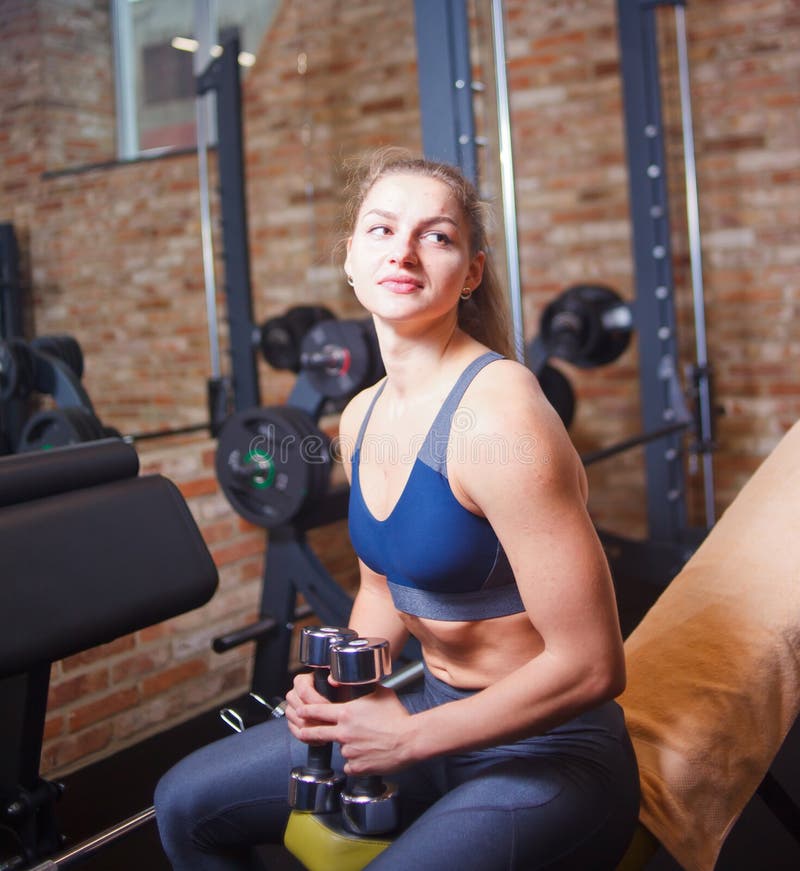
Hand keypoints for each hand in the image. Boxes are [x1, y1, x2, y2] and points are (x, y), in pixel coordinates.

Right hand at [284, 672, 332, 743]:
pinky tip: (321, 739)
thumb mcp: (335, 681)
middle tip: (330, 722)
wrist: (331, 698)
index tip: (330, 707)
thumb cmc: (334, 689)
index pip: (304, 692)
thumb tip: (332, 680)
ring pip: (296, 721)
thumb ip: (335, 678)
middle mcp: (293, 694)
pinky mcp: (291, 722)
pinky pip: (296, 732)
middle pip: (299, 708)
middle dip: (316, 718)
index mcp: (301, 681)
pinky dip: (309, 737)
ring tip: (327, 731)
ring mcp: (290, 709)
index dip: (317, 701)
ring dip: (312, 729)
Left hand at [287, 685, 414, 775]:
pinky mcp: (356, 767)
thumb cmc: (396, 715)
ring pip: (339, 748)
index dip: (305, 710)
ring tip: (366, 741)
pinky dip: (356, 761)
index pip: (316, 711)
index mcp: (346, 714)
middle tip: (303, 730)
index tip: (300, 710)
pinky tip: (369, 754)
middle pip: (315, 732)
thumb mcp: (378, 692)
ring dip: (347, 745)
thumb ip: (358, 687)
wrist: (409, 739)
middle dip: (306, 731)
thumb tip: (341, 680)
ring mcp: (349, 751)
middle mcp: (343, 733)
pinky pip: (351, 765)